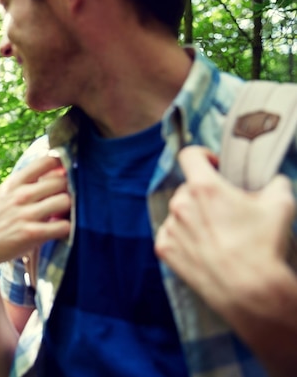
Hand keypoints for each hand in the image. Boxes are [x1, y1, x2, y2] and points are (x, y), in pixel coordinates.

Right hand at [0, 154, 70, 270]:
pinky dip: (66, 228)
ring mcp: (26, 214)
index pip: (46, 161)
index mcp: (14, 182)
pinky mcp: (32, 234)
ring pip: (65, 201)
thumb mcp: (4, 194)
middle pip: (61, 181)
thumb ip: (27, 183)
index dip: (62, 165)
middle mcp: (21, 195)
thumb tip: (59, 170)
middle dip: (68, 190)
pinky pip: (63, 226)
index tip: (66, 173)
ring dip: (69, 209)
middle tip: (65, 200)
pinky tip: (60, 230)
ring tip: (63, 215)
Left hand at [155, 146, 294, 310]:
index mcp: (203, 187)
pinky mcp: (165, 249)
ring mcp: (170, 227)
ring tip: (219, 235)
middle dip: (206, 195)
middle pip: (189, 188)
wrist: (248, 290)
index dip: (203, 156)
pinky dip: (184, 237)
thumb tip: (273, 181)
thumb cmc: (263, 246)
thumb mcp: (280, 204)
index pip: (190, 155)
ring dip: (195, 217)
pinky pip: (170, 234)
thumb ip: (274, 183)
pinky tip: (204, 248)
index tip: (214, 165)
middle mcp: (180, 204)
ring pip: (180, 212)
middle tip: (227, 210)